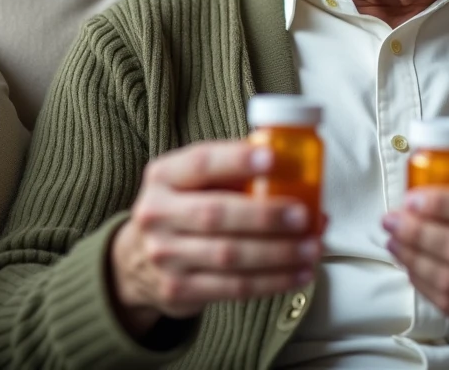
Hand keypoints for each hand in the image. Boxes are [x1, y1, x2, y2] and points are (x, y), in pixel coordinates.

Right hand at [109, 141, 320, 335]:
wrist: (138, 259)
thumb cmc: (186, 209)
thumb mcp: (196, 183)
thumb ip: (239, 176)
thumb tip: (306, 184)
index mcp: (164, 175)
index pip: (200, 162)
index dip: (237, 159)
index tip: (273, 158)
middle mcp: (157, 213)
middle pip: (216, 214)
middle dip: (265, 215)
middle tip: (302, 215)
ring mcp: (164, 255)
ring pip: (229, 255)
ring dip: (278, 253)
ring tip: (310, 249)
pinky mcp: (177, 290)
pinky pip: (233, 287)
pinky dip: (272, 282)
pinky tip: (298, 275)